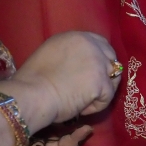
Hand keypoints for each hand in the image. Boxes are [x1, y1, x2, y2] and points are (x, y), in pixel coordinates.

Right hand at [0, 31, 120, 130]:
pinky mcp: (102, 82)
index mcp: (75, 36)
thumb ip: (69, 54)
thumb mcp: (51, 54)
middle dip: (106, 74)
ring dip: (101, 91)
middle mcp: (90, 44)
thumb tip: (79, 64)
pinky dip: (96, 106)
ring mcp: (98, 63)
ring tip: (82, 101)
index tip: (93, 73)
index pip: (100, 43)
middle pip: (111, 58)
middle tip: (93, 90)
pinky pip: (107, 97)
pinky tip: (81, 108)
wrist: (32, 94)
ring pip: (112, 78)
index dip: (100, 59)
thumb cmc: (32, 80)